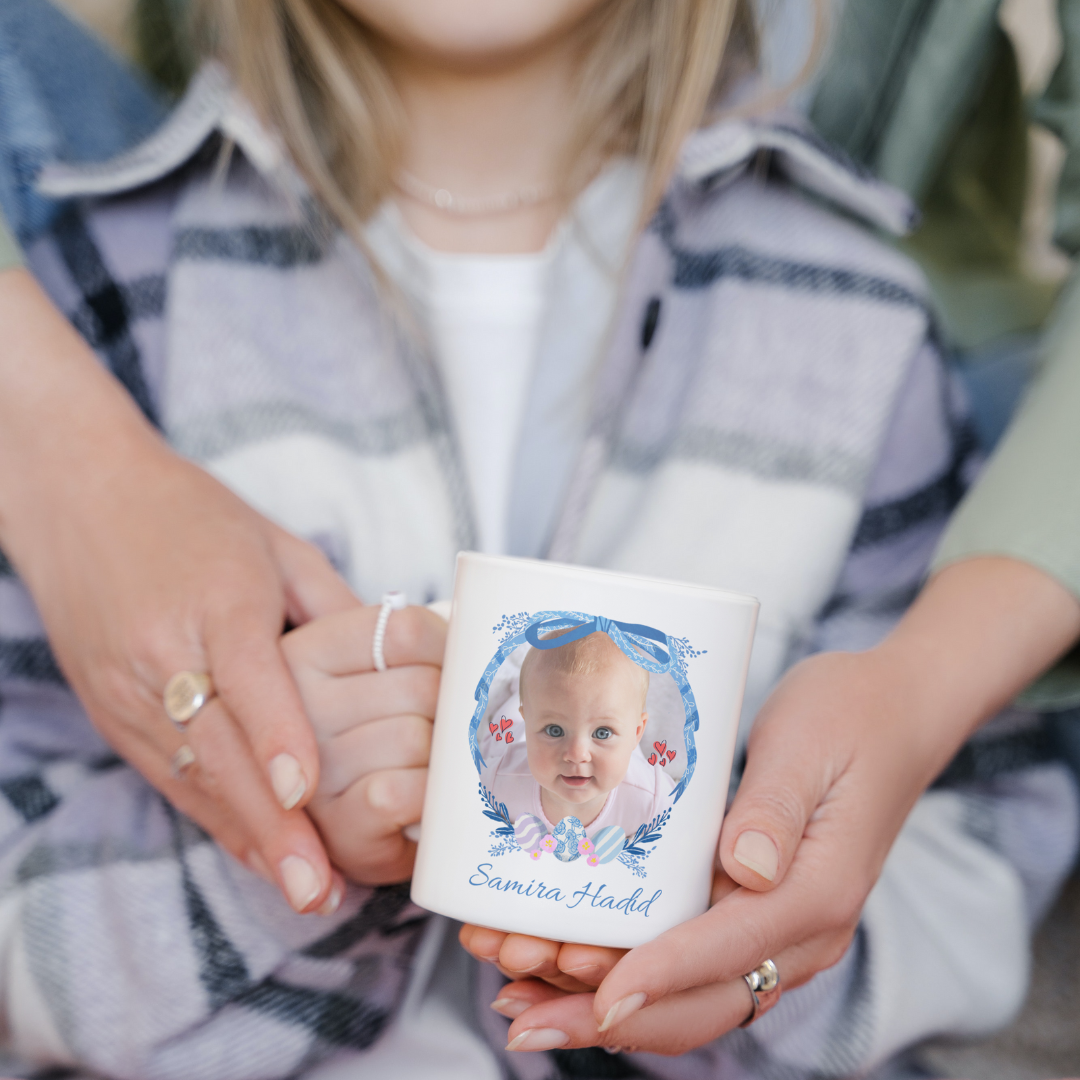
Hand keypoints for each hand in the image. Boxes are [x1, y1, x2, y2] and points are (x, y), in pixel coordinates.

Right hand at [0, 270, 356, 913]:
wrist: (80, 496)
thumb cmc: (192, 514)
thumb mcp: (275, 545)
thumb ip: (331, 607)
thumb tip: (393, 662)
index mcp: (216, 598)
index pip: (250, 677)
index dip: (279, 738)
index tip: (309, 791)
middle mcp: (165, 651)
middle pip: (218, 747)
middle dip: (269, 822)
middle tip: (315, 883)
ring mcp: (129, 687)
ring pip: (192, 776)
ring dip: (245, 836)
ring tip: (299, 888)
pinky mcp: (111, 710)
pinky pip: (168, 773)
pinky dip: (213, 816)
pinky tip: (254, 851)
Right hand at [283, 604, 446, 884]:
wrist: (339, 833)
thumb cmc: (369, 735)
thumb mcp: (371, 669)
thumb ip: (407, 639)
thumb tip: (478, 628)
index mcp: (306, 649)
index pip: (406, 628)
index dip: (448, 651)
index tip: (453, 671)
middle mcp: (295, 703)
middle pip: (423, 686)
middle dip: (449, 712)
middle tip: (442, 730)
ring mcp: (308, 765)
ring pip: (419, 739)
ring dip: (441, 758)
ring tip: (426, 767)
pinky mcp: (332, 822)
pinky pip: (407, 791)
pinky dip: (429, 796)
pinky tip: (420, 799)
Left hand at [461, 649, 938, 1052]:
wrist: (891, 711)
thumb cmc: (850, 716)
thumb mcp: (808, 746)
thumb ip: (776, 809)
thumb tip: (746, 871)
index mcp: (818, 893)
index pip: (730, 949)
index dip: (661, 975)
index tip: (598, 994)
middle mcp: (799, 931)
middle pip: (701, 1001)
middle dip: (609, 1017)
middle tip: (522, 1018)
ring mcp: (775, 927)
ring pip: (687, 993)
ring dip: (601, 1002)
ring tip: (519, 997)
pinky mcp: (751, 910)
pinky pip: (687, 960)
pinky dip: (625, 969)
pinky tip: (565, 963)